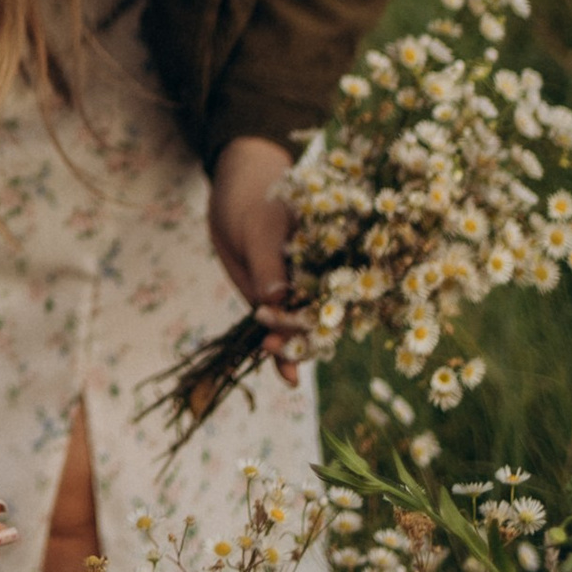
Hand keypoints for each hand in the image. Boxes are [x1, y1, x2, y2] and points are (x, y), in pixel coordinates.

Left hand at [208, 137, 308, 385]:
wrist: (235, 195)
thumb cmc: (253, 202)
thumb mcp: (259, 228)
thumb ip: (269, 263)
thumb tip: (277, 300)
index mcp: (332, 256)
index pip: (336, 294)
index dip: (319, 314)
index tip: (290, 322)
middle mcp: (323, 279)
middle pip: (324, 317)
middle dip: (303, 337)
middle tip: (272, 345)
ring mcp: (303, 293)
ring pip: (307, 329)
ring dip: (293, 346)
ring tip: (269, 353)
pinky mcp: (282, 304)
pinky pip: (287, 331)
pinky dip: (285, 351)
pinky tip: (286, 376)